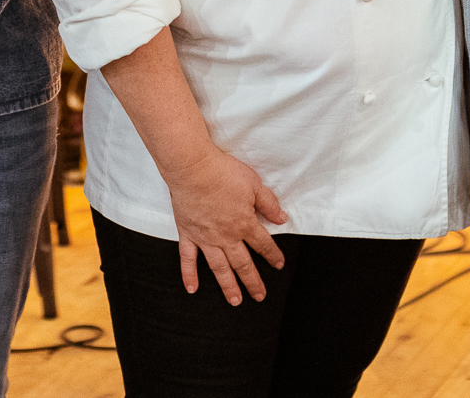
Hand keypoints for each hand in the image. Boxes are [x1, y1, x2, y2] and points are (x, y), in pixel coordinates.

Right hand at [161, 144, 287, 304]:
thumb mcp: (254, 184)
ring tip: (235, 301)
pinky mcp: (188, 233)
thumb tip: (282, 218)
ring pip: (219, 268)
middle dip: (253, 281)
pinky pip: (188, 258)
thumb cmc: (223, 173)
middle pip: (243, 263)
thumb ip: (269, 204)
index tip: (279, 264)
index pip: (263, 244)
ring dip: (228, 286)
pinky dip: (189, 274)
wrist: (193, 168)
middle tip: (259, 296)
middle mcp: (226, 236)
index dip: (273, 255)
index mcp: (244, 224)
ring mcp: (206, 238)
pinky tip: (192, 288)